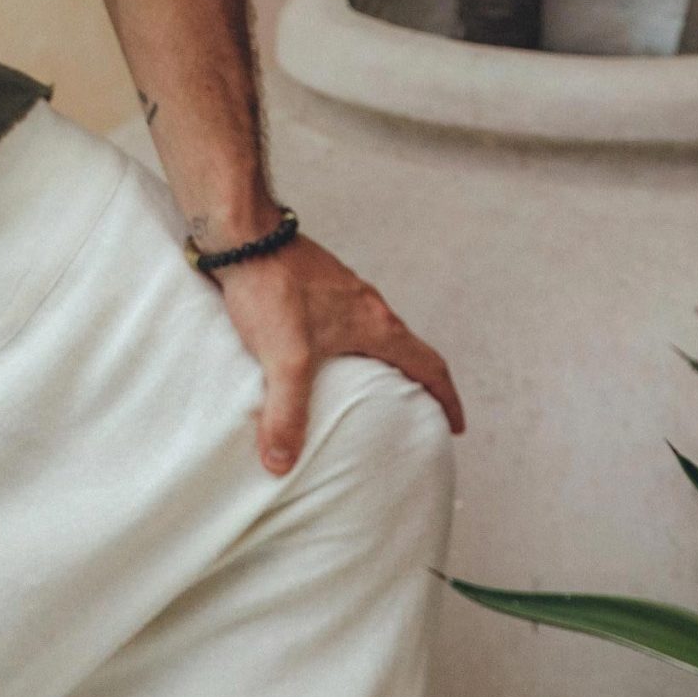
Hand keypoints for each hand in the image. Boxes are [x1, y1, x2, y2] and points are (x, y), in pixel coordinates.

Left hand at [208, 232, 464, 475]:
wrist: (241, 232)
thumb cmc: (270, 288)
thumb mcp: (283, 358)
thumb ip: (286, 413)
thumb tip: (280, 464)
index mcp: (376, 323)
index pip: (429, 365)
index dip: (447, 399)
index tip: (456, 425)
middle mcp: (367, 304)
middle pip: (406, 349)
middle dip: (415, 384)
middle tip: (412, 415)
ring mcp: (341, 290)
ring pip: (373, 333)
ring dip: (379, 362)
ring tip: (365, 393)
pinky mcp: (314, 283)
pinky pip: (343, 321)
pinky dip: (347, 346)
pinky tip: (318, 358)